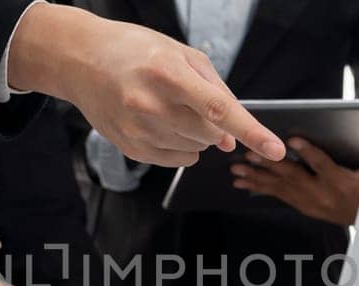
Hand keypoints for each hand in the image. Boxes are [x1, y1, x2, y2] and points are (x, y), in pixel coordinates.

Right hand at [6, 3, 283, 166]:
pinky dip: (181, 147)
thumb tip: (231, 138)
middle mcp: (151, 105)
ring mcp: (138, 129)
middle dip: (215, 124)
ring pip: (195, 149)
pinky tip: (163, 124)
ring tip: (171, 107)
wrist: (82, 60)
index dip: (253, 132)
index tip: (276, 150)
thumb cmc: (136, 51)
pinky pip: (175, 159)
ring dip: (197, 134)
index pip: (220, 110)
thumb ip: (214, 93)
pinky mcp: (130, 147)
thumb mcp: (181, 54)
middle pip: (210, 133)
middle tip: (193, 101)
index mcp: (168, 73)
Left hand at [230, 127, 358, 225]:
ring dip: (257, 178)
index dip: (308, 152)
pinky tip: (244, 183)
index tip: (291, 140)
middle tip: (248, 155)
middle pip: (293, 177)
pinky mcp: (306, 207)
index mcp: (343, 183)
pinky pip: (280, 196)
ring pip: (281, 188)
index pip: (324, 165)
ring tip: (236, 171)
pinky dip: (261, 188)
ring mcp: (312, 203)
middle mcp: (324, 195)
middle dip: (269, 165)